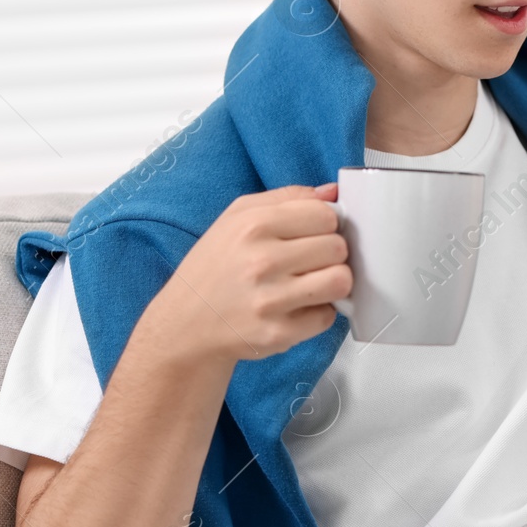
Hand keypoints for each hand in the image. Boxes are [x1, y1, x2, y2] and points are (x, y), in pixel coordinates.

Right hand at [153, 182, 351, 363]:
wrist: (185, 323)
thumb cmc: (215, 267)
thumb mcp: (237, 217)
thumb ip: (288, 198)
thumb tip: (333, 192)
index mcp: (254, 225)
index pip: (326, 216)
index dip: (326, 225)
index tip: (314, 234)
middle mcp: (262, 261)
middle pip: (338, 248)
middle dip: (330, 254)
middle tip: (309, 262)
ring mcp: (270, 300)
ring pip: (341, 281)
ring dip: (332, 283)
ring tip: (311, 284)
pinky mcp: (278, 333)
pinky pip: (327, 317)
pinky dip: (317, 313)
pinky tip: (295, 308)